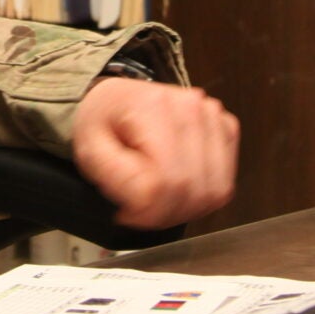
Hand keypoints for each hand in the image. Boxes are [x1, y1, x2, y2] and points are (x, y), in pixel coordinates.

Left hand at [71, 76, 238, 226]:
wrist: (120, 99)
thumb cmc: (104, 121)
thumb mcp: (88, 148)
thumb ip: (111, 175)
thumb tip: (146, 199)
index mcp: (153, 106)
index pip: (165, 181)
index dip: (147, 211)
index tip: (127, 213)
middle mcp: (191, 106)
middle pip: (193, 189)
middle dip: (165, 214)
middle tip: (141, 212)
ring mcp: (213, 116)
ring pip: (214, 191)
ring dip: (185, 210)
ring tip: (158, 202)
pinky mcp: (226, 128)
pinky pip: (224, 185)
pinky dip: (202, 198)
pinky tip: (177, 189)